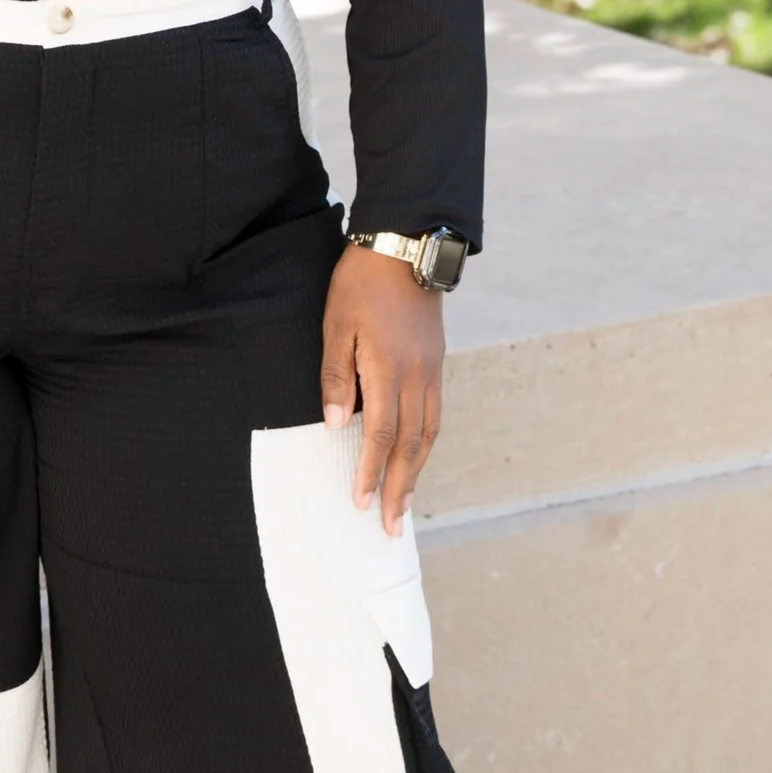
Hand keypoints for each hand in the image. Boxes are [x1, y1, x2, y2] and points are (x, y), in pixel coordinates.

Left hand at [320, 247, 444, 534]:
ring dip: (416, 472)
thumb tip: (337, 424)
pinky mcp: (435, 363)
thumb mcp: (336, 325)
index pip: (381, 434)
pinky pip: (434, 415)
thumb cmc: (361, 283)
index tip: (361, 503)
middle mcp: (417, 376)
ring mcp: (431, 370)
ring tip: (405, 504)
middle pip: (411, 445)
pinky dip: (424, 445)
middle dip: (400, 488)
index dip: (371, 472)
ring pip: (428, 433)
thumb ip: (336, 376)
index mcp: (389, 369)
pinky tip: (415, 458)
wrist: (406, 245)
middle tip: (391, 527)